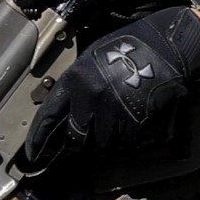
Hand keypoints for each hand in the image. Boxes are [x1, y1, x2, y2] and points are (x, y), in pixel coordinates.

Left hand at [31, 5, 199, 163]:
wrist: (165, 46)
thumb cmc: (130, 48)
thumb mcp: (93, 58)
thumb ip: (78, 83)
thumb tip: (69, 108)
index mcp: (75, 79)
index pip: (48, 115)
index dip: (38, 137)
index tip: (34, 153)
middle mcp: (89, 95)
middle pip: (77, 135)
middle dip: (82, 140)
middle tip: (89, 139)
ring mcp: (112, 107)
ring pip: (102, 140)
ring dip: (108, 137)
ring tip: (117, 123)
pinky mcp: (134, 117)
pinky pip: (125, 139)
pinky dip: (128, 136)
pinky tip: (133, 122)